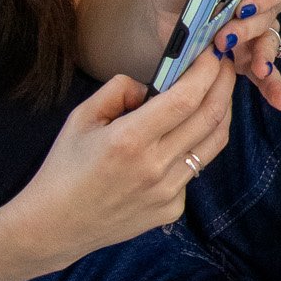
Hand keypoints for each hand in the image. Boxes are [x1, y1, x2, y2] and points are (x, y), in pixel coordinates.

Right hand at [7, 53, 235, 272]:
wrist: (54, 227)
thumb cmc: (64, 168)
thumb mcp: (81, 118)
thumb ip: (118, 90)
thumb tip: (151, 86)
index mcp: (129, 139)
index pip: (185, 99)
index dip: (207, 72)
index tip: (213, 53)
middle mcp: (155, 166)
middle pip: (210, 117)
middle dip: (225, 83)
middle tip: (226, 64)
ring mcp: (167, 191)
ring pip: (213, 144)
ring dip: (222, 112)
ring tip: (219, 92)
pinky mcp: (172, 209)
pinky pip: (194, 170)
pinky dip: (194, 147)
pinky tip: (181, 139)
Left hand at [145, 0, 280, 113]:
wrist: (152, 19)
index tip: (244, 5)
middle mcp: (259, 3)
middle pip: (274, 14)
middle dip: (251, 28)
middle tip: (224, 38)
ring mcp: (254, 33)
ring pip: (271, 44)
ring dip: (264, 56)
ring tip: (254, 68)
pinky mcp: (245, 59)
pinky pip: (266, 73)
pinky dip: (273, 86)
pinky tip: (278, 101)